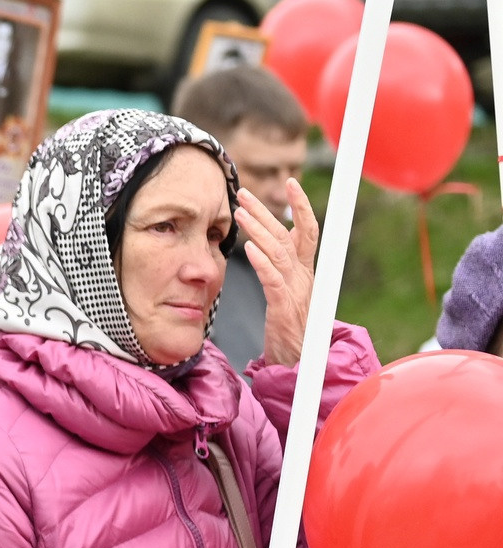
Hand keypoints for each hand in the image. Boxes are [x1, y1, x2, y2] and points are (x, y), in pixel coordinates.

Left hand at [235, 181, 317, 367]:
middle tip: (242, 192)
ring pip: (279, 253)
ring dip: (259, 230)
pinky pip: (273, 281)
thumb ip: (281, 274)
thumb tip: (268, 250)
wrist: (302, 365)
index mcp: (305, 272)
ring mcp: (297, 292)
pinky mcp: (285, 309)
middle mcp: (304, 277)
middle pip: (288, 236)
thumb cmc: (291, 332)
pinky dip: (262, 262)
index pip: (307, 231)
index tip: (289, 182)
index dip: (300, 206)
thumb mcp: (287, 296)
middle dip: (266, 211)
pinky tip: (249, 247)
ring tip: (239, 211)